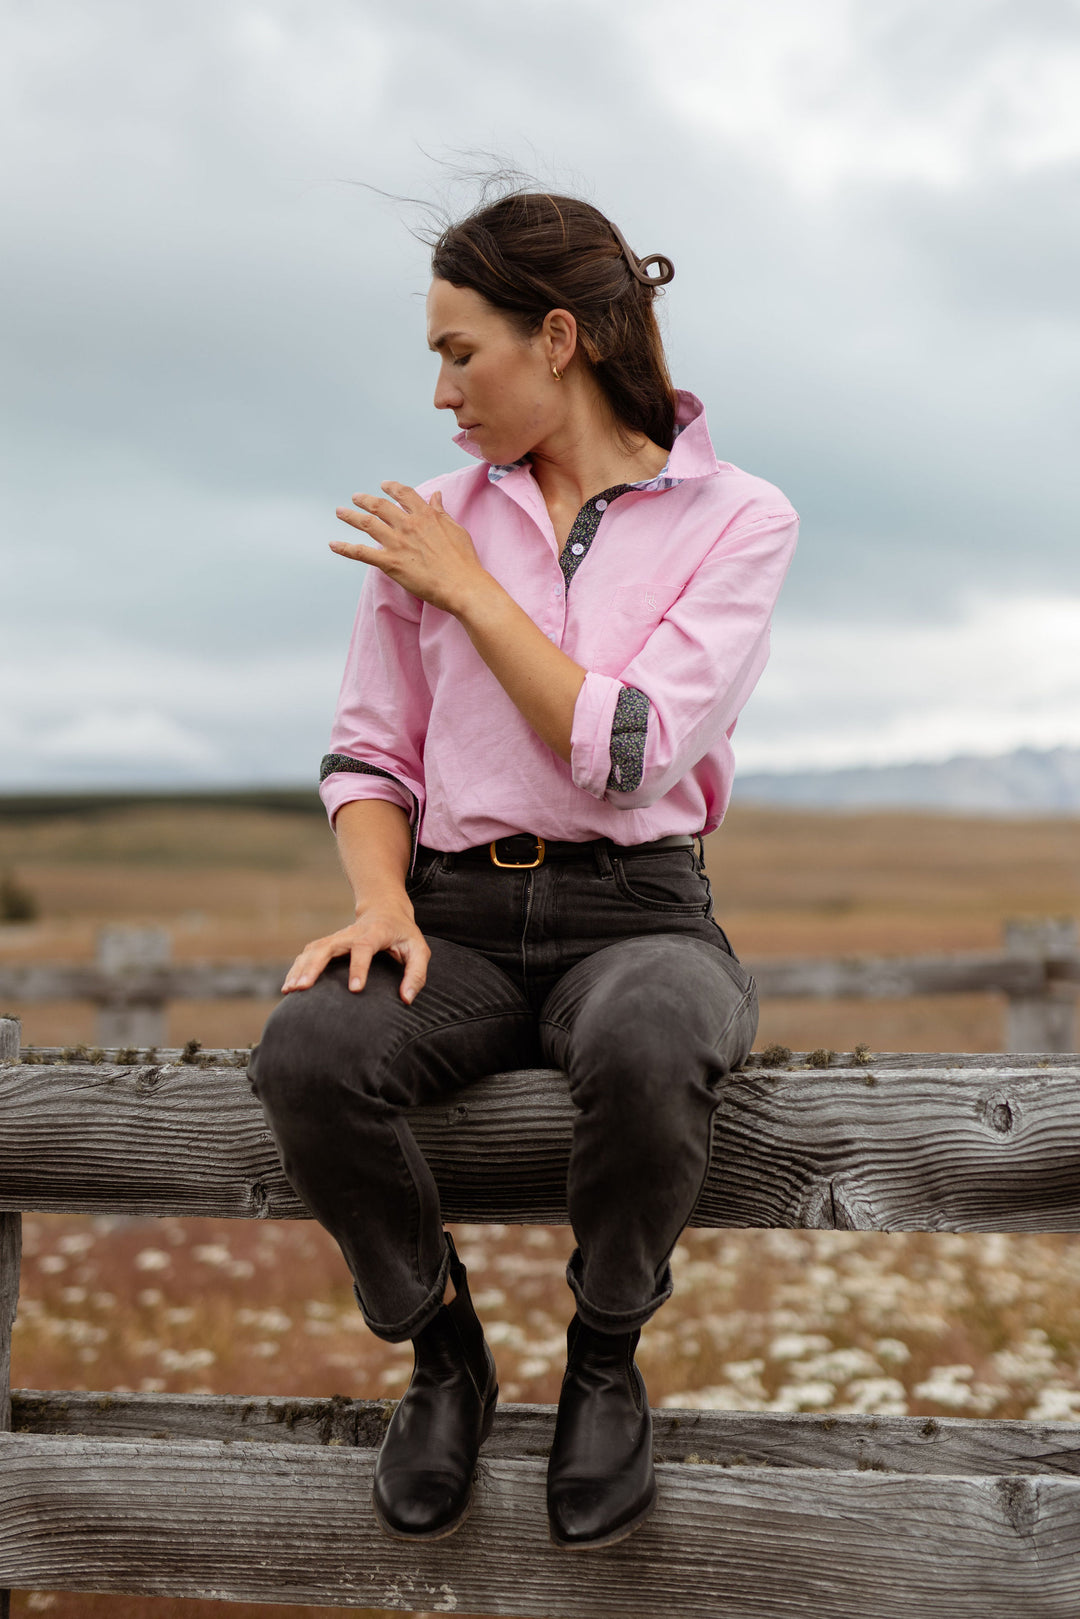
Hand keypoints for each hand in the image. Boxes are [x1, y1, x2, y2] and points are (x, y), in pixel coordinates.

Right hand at [281, 904, 430, 1003]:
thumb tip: (406, 999)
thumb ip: (416, 974)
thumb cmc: (403, 934)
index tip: (355, 989)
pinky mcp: (328, 943)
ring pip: (313, 949)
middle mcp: (351, 934)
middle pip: (327, 946)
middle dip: (313, 967)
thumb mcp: (419, 949)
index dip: (359, 967)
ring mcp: (337, 938)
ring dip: (300, 968)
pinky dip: (297, 968)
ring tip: (289, 990)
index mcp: (375, 934)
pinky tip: (289, 986)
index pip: (364, 948)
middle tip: (303, 988)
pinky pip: (308, 954)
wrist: (385, 910)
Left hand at [330, 481, 487, 614]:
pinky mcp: (389, 563)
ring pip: (367, 524)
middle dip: (365, 500)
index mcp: (425, 516)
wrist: (462, 585)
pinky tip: (333, 544)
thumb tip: (436, 496)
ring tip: (340, 512)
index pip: (404, 494)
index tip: (384, 486)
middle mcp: (408, 525)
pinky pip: (361, 553)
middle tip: (356, 498)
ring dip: (350, 516)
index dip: (392, 488)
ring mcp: (397, 543)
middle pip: (380, 506)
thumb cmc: (463, 560)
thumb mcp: (456, 529)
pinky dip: (344, 548)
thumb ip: (441, 512)